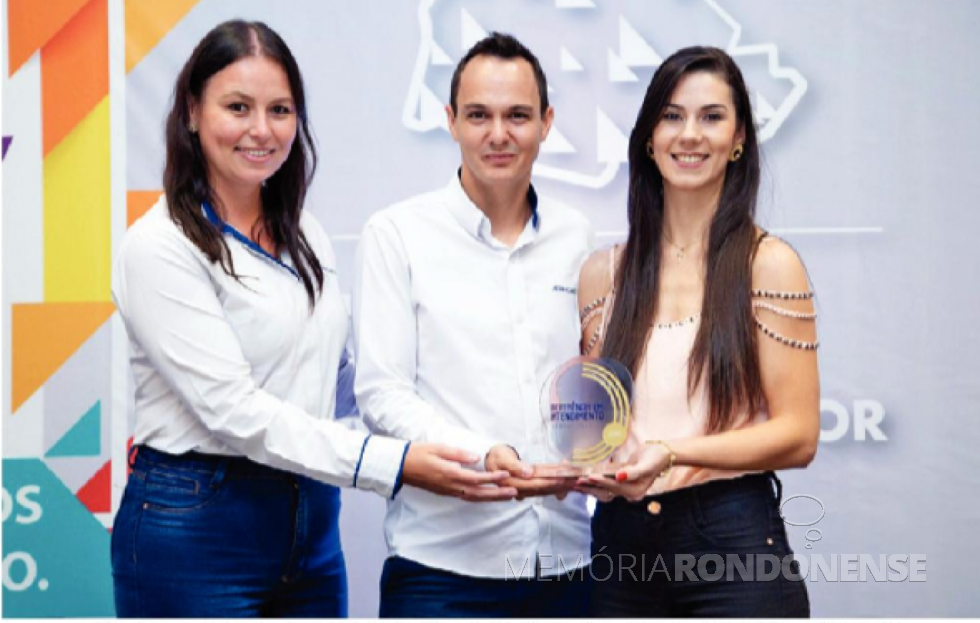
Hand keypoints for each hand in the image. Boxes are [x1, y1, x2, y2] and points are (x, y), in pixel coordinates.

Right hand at [401, 443, 516, 501]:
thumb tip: (476, 458)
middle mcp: (450, 486)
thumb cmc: (418, 453)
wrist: (400, 466)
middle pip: (478, 493)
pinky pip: (467, 497)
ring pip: (473, 498)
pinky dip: (480, 497)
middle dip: (497, 494)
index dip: (492, 478)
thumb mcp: (438, 448)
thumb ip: (458, 454)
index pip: (476, 478)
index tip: (506, 475)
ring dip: (491, 498)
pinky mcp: (446, 492)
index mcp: (449, 474)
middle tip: (514, 492)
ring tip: (507, 496)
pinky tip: (488, 495)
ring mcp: (448, 491)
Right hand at [486, 444, 577, 500]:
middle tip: (575, 480)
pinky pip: (542, 488)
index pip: (534, 484)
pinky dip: (554, 486)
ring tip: (574, 481)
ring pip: (544, 490)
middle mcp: (518, 490)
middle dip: (559, 485)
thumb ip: (515, 466)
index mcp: (511, 483)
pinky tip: (566, 482)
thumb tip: (528, 473)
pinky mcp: (528, 487)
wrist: (492, 459)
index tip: (563, 479)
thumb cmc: (497, 456)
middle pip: (542, 489)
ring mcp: (523, 490)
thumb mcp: (502, 457)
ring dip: (559, 487)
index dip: (549, 482)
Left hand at [574, 443, 670, 501]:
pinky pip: (605, 481)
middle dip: (590, 486)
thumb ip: (632, 473)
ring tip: (575, 481)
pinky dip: (595, 479)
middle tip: (575, 482)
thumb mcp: (646, 465)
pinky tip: (584, 476)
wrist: (661, 453)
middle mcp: (628, 492)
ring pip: (603, 487)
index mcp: (635, 491)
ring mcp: (624, 487)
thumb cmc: (655, 458)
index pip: (614, 486)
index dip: (601, 481)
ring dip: (590, 485)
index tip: (589, 477)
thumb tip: (619, 477)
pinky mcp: (620, 480)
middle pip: (606, 490)